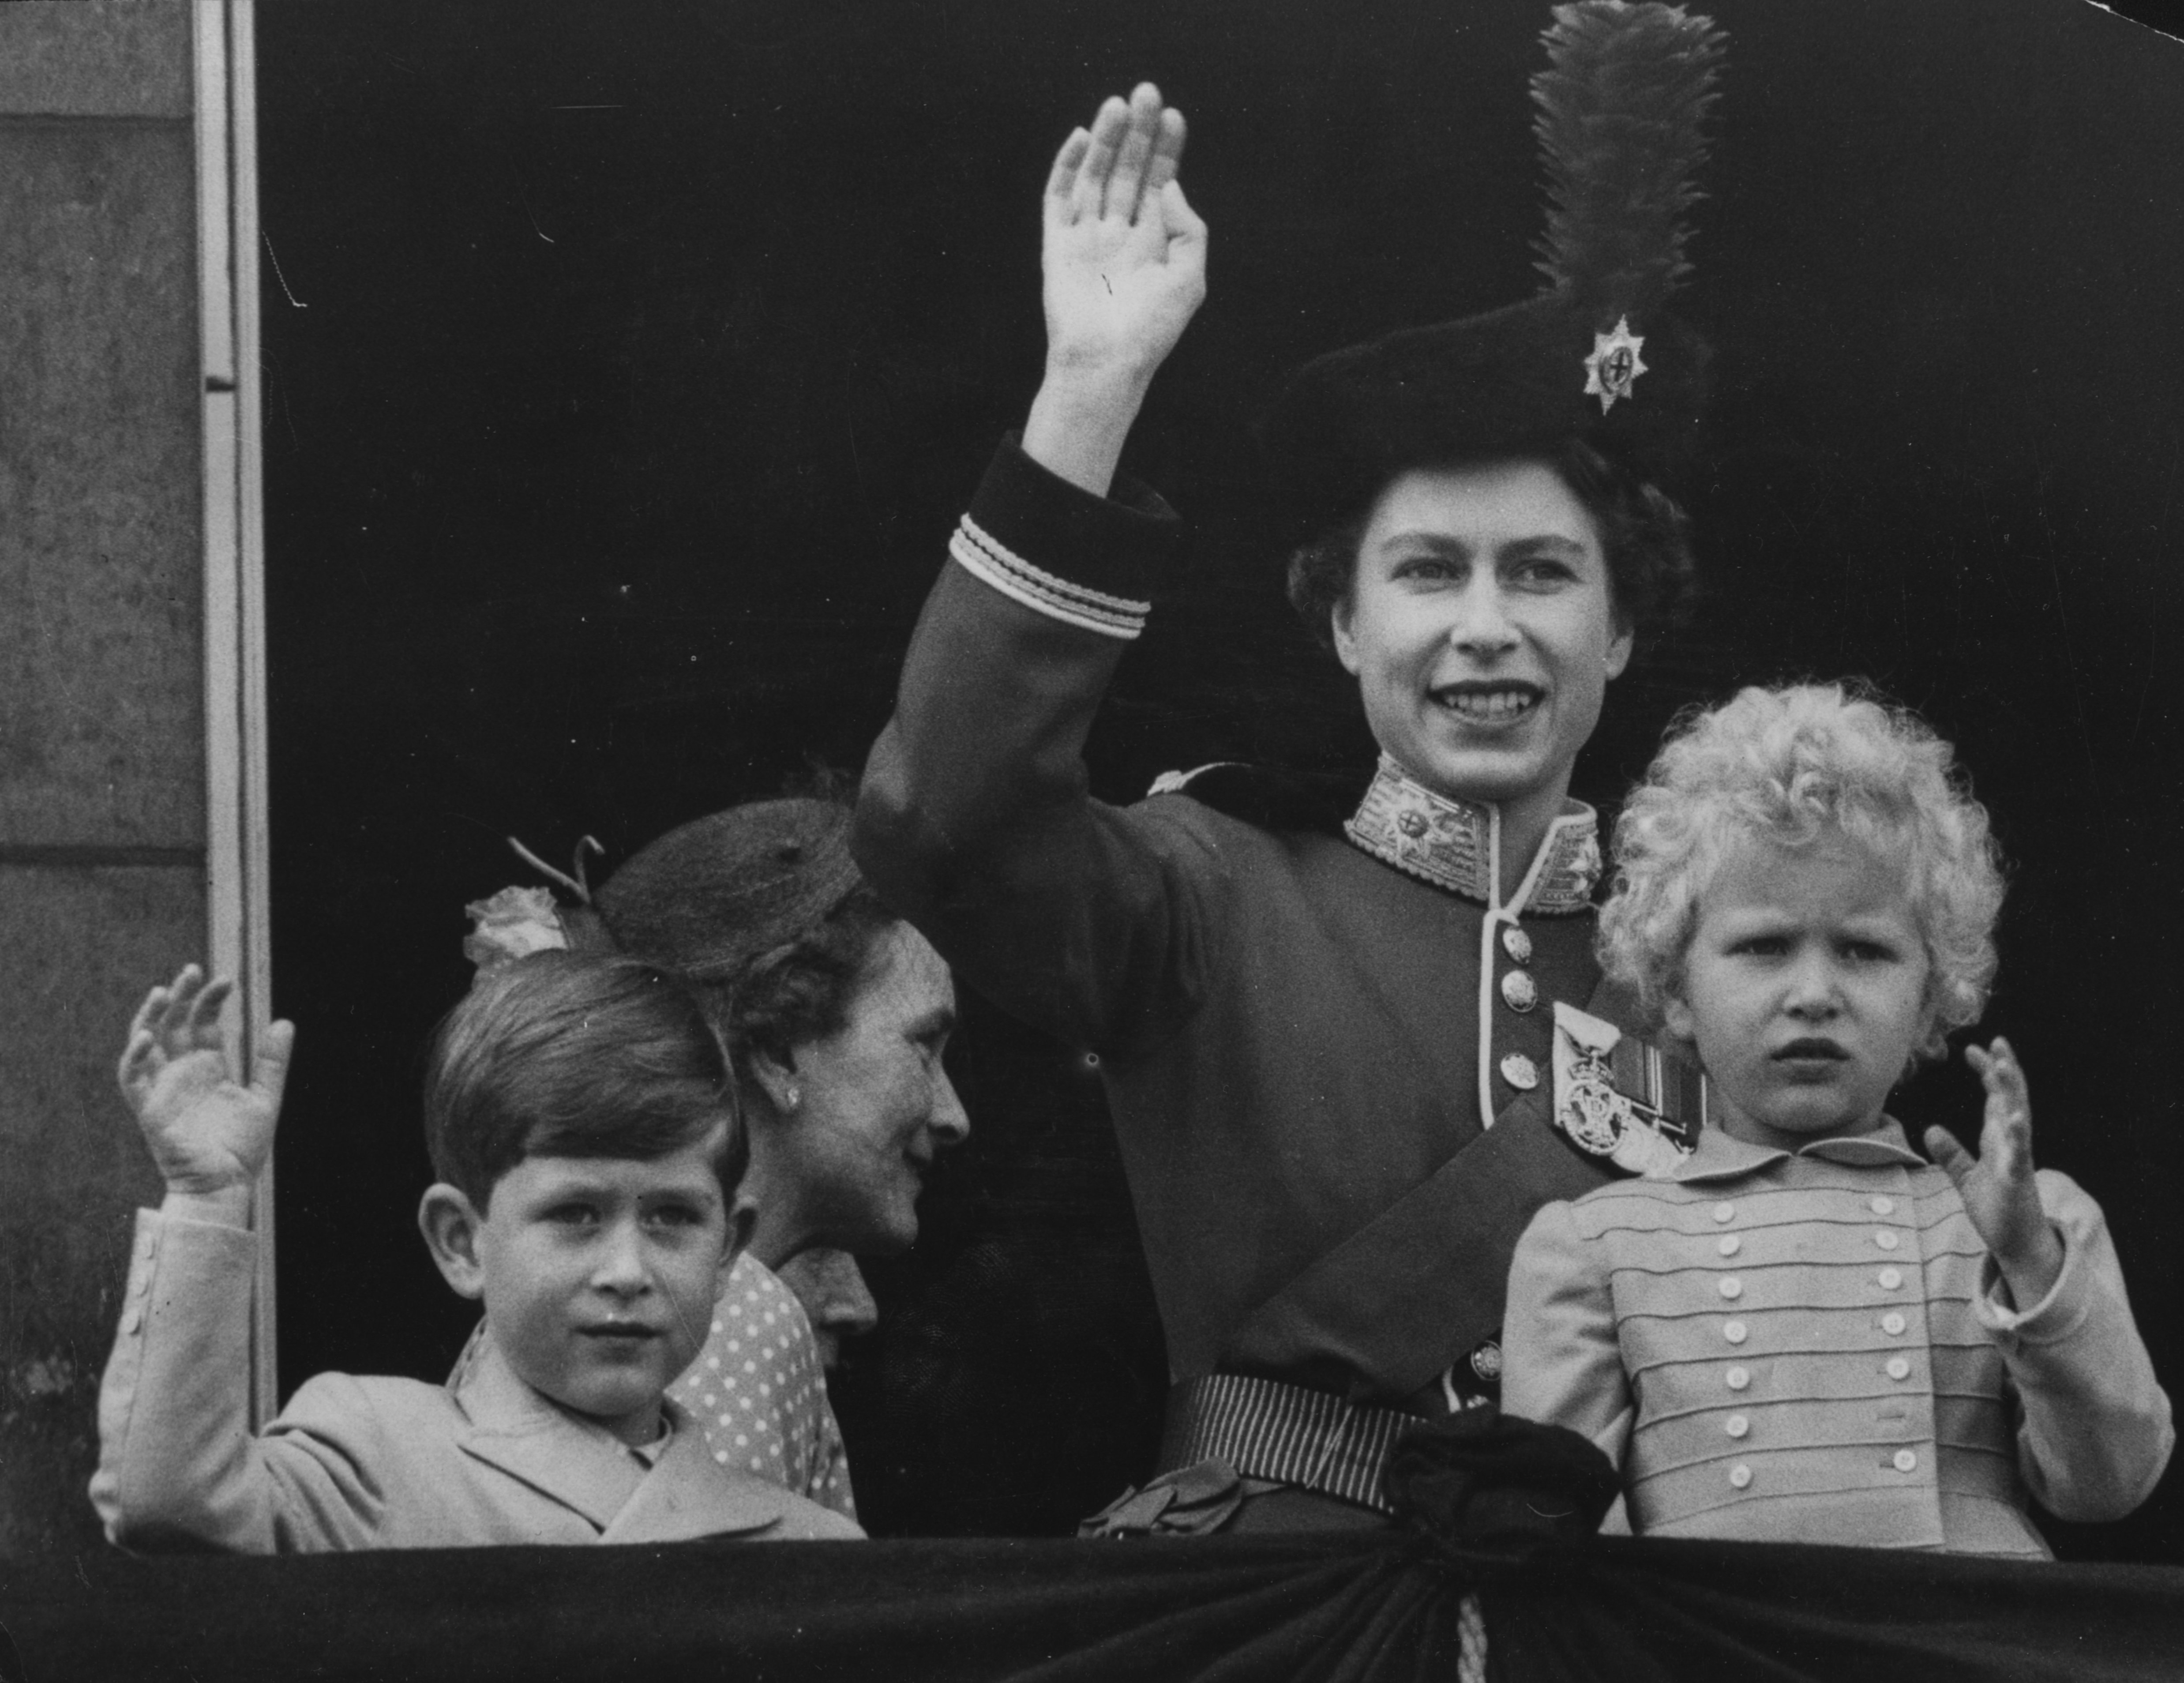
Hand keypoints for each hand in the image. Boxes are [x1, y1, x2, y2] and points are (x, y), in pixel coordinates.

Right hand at [117, 965, 294, 1200]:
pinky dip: (134, 1056)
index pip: (202, 1022)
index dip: (210, 999)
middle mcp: (182, 1072)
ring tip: (161, 991)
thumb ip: (272, 1062)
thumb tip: (285, 1021)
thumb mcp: (265, 1097)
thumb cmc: (242, 1147)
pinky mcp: (148, 1108)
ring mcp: (163, 1088)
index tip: (226, 979)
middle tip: (191, 970)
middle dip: (180, 996)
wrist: (227, 1184)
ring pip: (145, 1043)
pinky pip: (132, 1078)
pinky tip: (146, 1037)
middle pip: (173, 1023)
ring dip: (150, 1017)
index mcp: (208, 1066)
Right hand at [1041, 83, 1205, 383]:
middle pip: (1128, 170)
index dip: (1167, 149)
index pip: (1160, 183)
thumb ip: (1188, 231)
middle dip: (1138, 133)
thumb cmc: (1150, 331)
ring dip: (1107, 140)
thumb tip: (1170, 184)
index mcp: (1152, 242)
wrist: (1106, 363)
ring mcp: (1087, 237)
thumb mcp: (1188, 280)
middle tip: (1147, 92)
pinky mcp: (1057, 245)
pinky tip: (1083, 138)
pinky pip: (1059, 197)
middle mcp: (1119, 233)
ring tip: (1119, 105)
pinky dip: (1067, 167)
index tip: (1174, 117)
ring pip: (1095, 175)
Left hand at [1925, 1038, 2062, 1308]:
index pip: (1996, 1097)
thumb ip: (1951, 1154)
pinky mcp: (2017, 1178)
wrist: (2016, 1244)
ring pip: (2018, 1116)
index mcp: (1999, 1139)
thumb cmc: (1997, 1209)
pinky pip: (2019, 1152)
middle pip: (2011, 1098)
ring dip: (2012, 1091)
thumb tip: (1930, 1130)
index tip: (1972, 1048)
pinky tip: (2012, 1116)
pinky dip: (2016, 1133)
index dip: (1987, 1072)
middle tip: (1997, 1040)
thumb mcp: (1966, 1178)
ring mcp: (2017, 1158)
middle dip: (2005, 1069)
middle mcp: (2012, 1143)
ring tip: (2005, 1065)